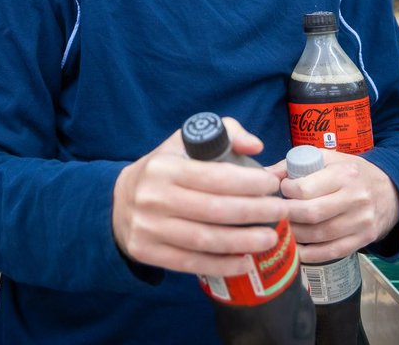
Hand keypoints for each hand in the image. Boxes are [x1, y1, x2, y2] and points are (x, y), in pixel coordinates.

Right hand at [112, 118, 289, 276]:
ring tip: (270, 238)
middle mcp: (154, 197)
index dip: (249, 182)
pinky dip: (221, 264)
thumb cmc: (162, 171)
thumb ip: (223, 134)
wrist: (118, 201)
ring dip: (244, 241)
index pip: (214, 176)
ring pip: (205, 239)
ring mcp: (149, 227)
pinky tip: (245, 261)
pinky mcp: (148, 252)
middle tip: (280, 211)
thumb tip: (255, 146)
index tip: (272, 184)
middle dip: (255, 212)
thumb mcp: (183, 143)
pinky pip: (191, 262)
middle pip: (215, 210)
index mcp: (164, 167)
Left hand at [273, 150, 398, 262]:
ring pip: (319, 235)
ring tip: (282, 229)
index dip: (286, 191)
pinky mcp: (363, 239)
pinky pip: (332, 252)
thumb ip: (295, 163)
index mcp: (344, 174)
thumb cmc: (350, 173)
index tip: (280, 190)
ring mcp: (361, 222)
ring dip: (295, 235)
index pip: (306, 189)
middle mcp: (355, 198)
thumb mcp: (328, 159)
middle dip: (287, 215)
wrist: (390, 191)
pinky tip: (296, 250)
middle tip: (275, 213)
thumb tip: (263, 175)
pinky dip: (310, 254)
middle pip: (311, 214)